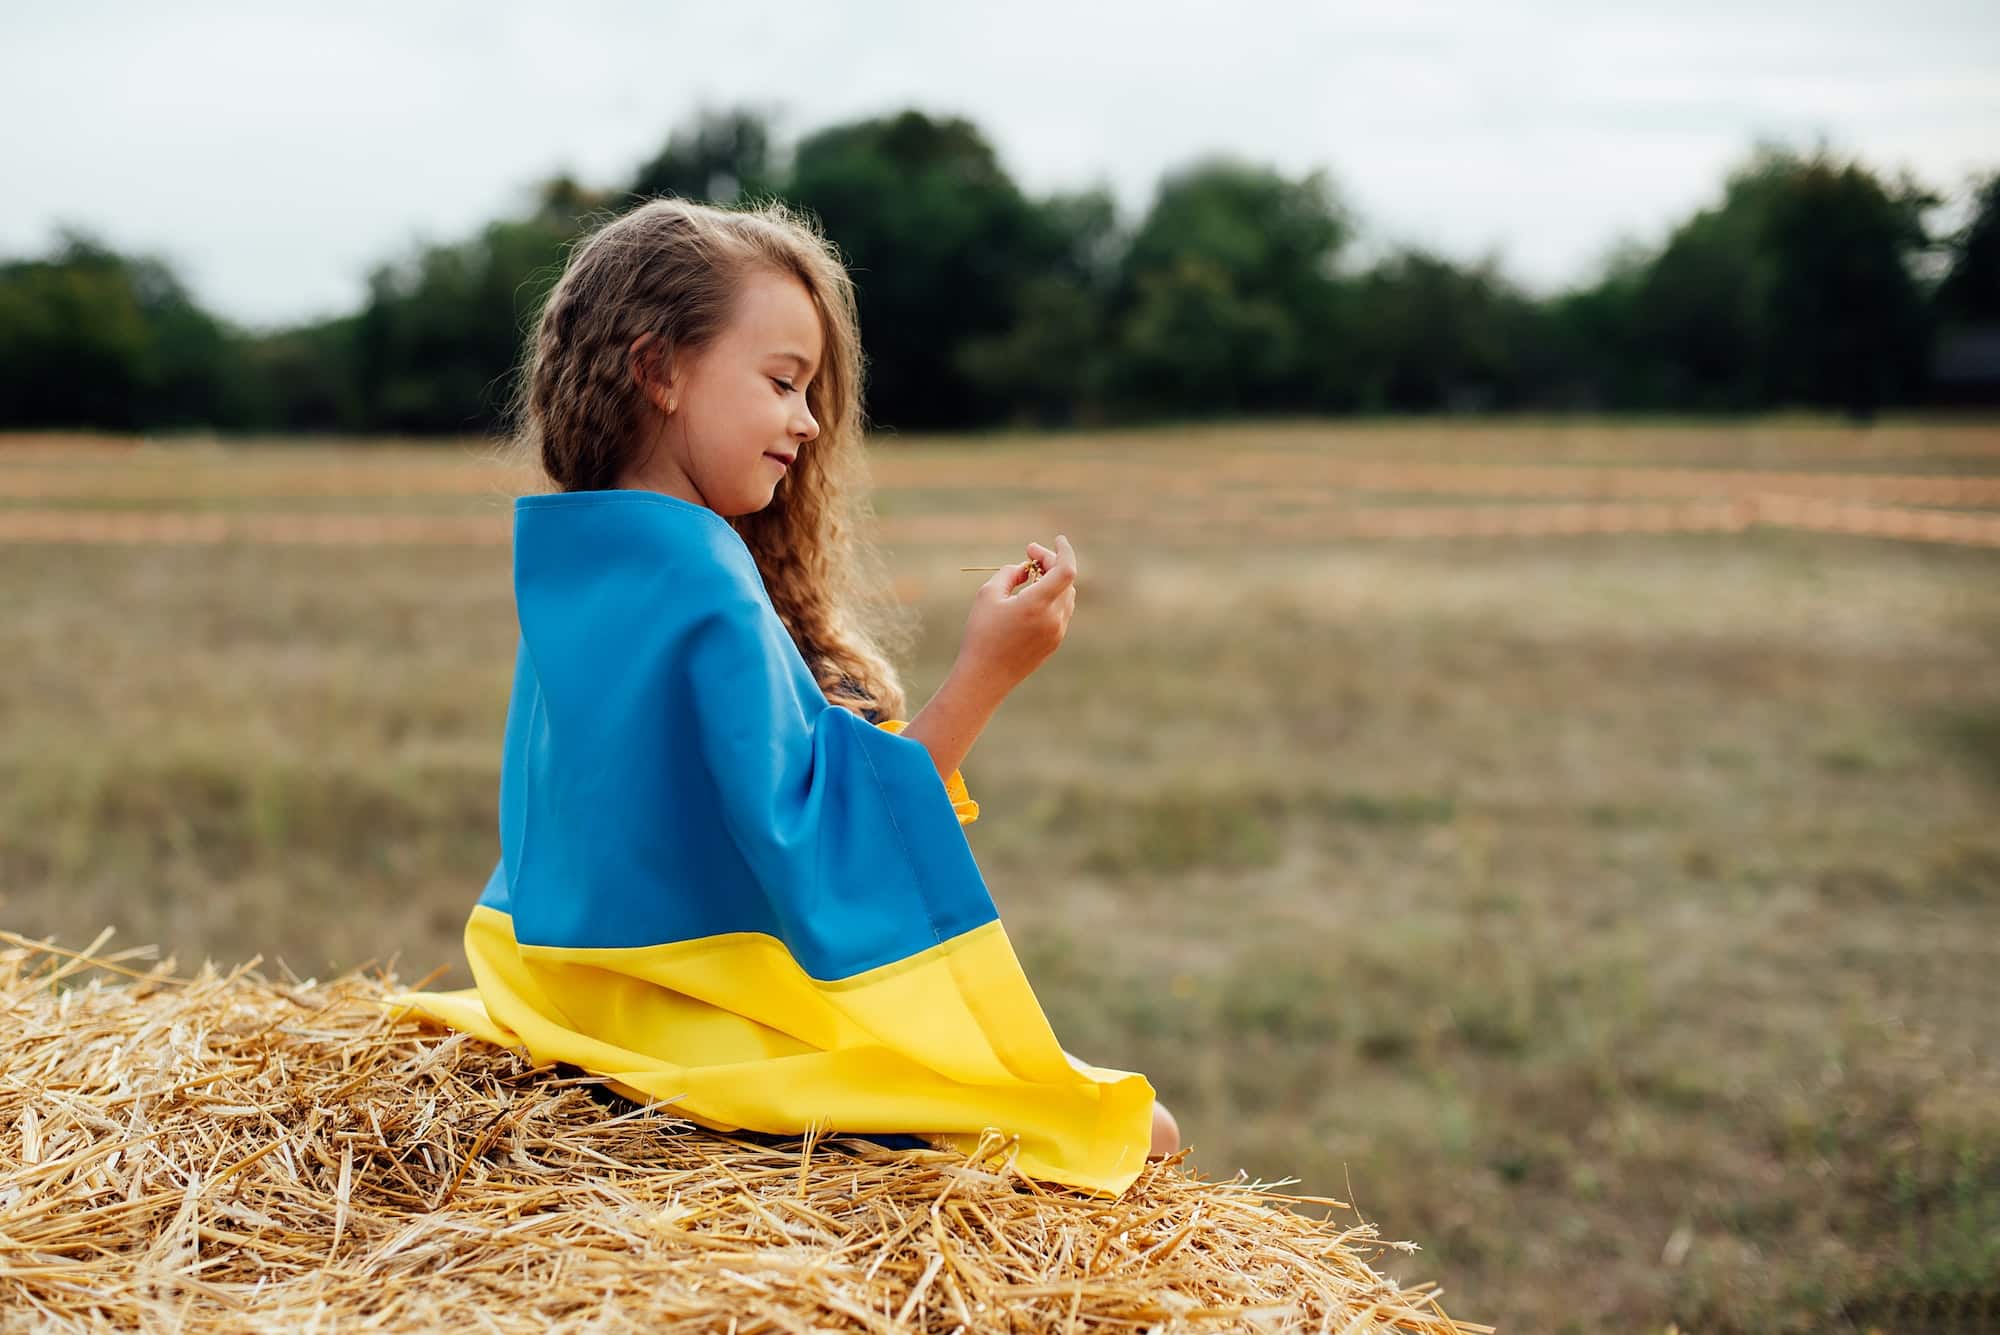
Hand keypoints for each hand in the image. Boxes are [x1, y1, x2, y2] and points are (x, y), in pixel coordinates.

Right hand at [953, 535, 1077, 695]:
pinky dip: (1052, 597)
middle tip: (1029, 554)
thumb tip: (1025, 568)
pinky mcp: (1054, 643)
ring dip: (1053, 580)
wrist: (985, 677)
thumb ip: (1009, 573)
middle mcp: (1053, 618)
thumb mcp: (988, 595)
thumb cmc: (981, 634)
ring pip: (1066, 596)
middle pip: (1065, 580)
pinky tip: (1033, 595)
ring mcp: (1057, 632)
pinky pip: (1061, 612)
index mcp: (1037, 604)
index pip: (1066, 570)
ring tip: (1030, 573)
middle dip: (1050, 563)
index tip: (1056, 538)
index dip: (1064, 550)